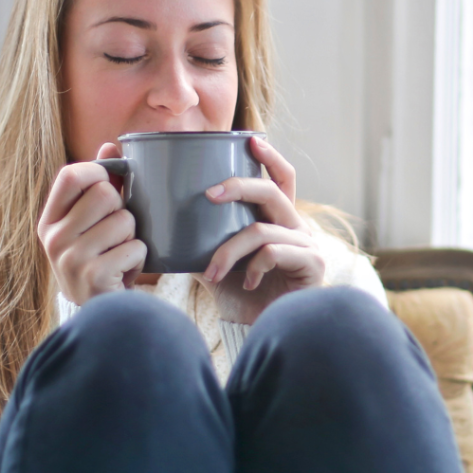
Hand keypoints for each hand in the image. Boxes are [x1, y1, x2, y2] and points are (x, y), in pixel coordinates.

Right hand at [37, 142, 145, 304]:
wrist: (99, 313)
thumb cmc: (98, 260)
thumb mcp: (90, 224)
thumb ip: (99, 184)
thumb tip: (110, 145)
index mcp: (49, 221)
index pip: (71, 175)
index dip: (98, 172)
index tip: (109, 185)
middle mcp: (54, 238)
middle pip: (105, 194)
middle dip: (123, 210)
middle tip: (117, 232)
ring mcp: (71, 258)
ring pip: (125, 220)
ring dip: (134, 236)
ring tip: (121, 253)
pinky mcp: (94, 276)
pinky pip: (136, 247)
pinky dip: (139, 258)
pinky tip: (125, 271)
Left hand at [197, 137, 325, 323]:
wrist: (264, 333)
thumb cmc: (243, 297)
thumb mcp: (216, 263)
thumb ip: (200, 241)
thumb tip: (160, 222)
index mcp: (278, 221)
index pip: (281, 179)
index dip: (270, 157)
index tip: (251, 140)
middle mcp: (297, 228)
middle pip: (271, 191)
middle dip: (238, 187)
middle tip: (207, 195)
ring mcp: (307, 245)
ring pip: (261, 229)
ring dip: (229, 251)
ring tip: (211, 272)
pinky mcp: (312, 265)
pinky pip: (274, 252)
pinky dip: (252, 266)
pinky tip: (246, 283)